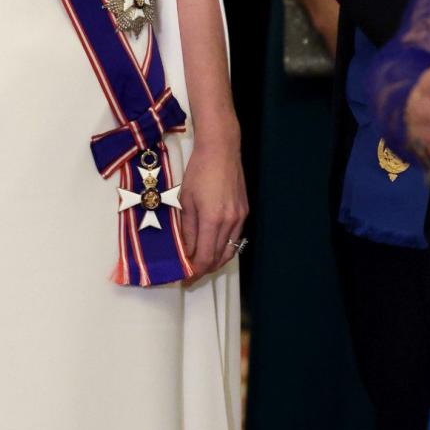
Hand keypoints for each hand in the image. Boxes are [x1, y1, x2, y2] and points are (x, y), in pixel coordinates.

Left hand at [179, 133, 247, 278]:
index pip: (205, 258)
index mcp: (213, 220)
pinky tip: (213, 247)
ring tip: (201, 265)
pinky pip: (235, 238)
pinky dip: (224, 248)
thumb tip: (186, 251)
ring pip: (229, 251)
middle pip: (218, 258)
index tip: (184, 279)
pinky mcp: (244, 212)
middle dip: (204, 270)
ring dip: (215, 262)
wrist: (221, 150)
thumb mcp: (185, 201)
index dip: (194, 272)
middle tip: (190, 275)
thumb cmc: (198, 172)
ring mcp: (240, 218)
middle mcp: (230, 222)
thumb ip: (187, 230)